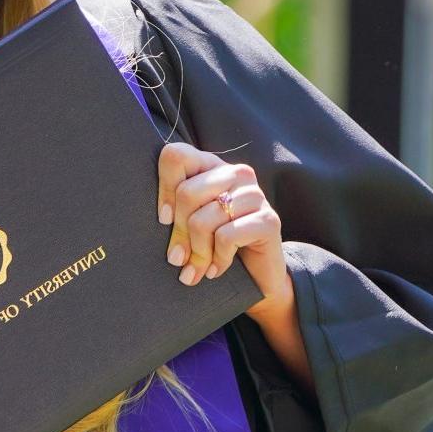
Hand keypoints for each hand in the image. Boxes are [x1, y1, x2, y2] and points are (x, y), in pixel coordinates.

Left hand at [156, 142, 292, 313]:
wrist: (258, 276)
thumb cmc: (216, 245)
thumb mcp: (191, 221)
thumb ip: (176, 209)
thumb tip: (163, 217)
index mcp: (213, 166)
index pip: (176, 156)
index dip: (163, 189)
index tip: (164, 219)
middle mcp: (236, 173)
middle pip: (186, 193)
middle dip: (178, 233)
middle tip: (177, 258)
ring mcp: (255, 194)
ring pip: (203, 220)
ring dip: (196, 254)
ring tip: (195, 270)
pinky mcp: (269, 220)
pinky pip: (226, 237)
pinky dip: (217, 259)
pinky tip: (216, 270)